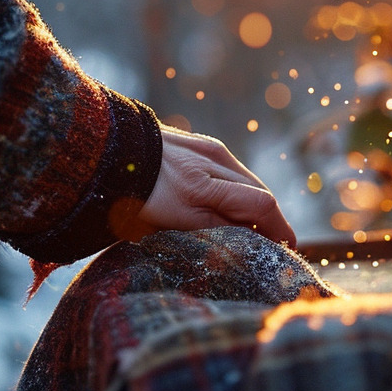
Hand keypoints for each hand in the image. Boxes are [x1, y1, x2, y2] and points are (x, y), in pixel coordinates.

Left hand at [137, 125, 296, 246]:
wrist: (104, 153)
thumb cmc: (134, 195)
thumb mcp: (176, 221)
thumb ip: (218, 228)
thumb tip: (253, 238)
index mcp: (211, 181)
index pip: (262, 204)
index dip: (279, 228)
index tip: (288, 247)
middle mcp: (216, 158)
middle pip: (257, 191)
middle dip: (268, 218)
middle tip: (270, 243)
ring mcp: (207, 147)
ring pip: (243, 180)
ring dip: (250, 204)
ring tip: (247, 228)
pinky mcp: (196, 143)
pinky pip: (226, 169)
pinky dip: (233, 189)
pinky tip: (223, 203)